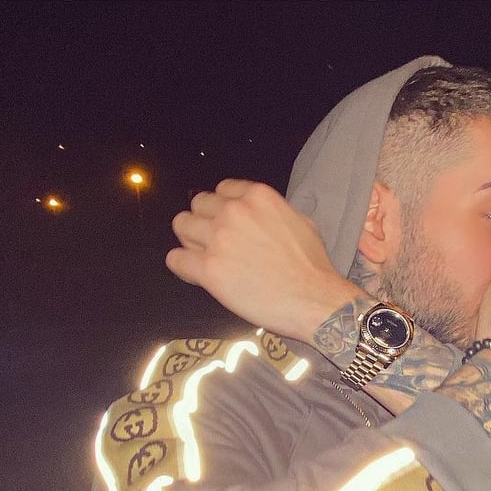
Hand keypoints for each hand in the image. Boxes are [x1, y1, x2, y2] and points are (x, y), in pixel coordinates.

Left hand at [166, 179, 361, 341]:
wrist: (315, 300)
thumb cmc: (314, 268)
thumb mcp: (302, 222)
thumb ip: (274, 211)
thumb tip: (263, 216)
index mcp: (257, 197)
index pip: (222, 190)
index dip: (223, 208)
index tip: (227, 224)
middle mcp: (234, 212)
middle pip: (198, 205)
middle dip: (205, 222)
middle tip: (216, 243)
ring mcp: (219, 239)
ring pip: (181, 226)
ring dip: (190, 241)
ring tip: (205, 258)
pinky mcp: (209, 269)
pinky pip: (175, 260)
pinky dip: (182, 267)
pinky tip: (196, 275)